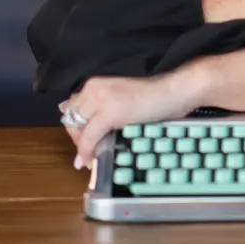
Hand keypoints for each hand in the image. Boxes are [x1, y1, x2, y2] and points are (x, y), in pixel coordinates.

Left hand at [59, 65, 208, 169]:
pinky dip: (86, 151)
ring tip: (90, 159)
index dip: (77, 128)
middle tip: (88, 154)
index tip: (85, 141)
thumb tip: (82, 121)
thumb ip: (102, 105)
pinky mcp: (108, 112)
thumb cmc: (154, 96)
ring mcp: (100, 99)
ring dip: (81, 146)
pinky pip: (88, 137)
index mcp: (97, 83)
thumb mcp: (122, 98)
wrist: (173, 91)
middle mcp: (94, 88)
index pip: (73, 108)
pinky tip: (90, 160)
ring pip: (77, 129)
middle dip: (77, 138)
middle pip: (71, 119)